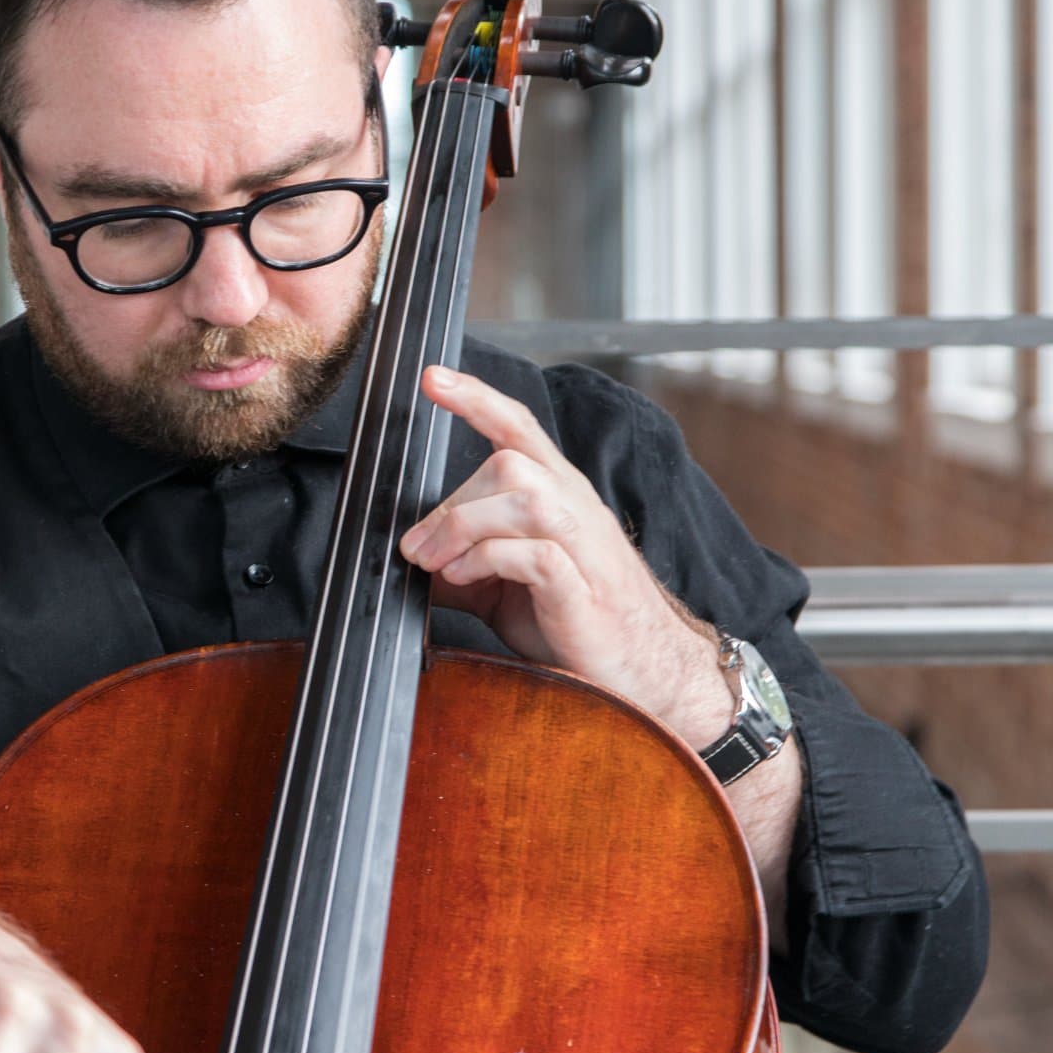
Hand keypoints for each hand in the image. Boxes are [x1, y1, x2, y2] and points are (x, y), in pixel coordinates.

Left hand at [398, 364, 734, 746]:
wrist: (643, 674)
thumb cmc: (576, 623)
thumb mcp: (505, 587)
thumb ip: (463, 562)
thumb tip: (410, 555)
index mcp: (559, 498)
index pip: (520, 427)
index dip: (477, 398)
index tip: (433, 378)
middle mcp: (577, 509)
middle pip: (509, 463)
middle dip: (451, 503)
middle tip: (415, 547)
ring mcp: (585, 547)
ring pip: (524, 496)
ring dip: (463, 526)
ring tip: (435, 562)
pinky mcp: (584, 590)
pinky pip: (536, 552)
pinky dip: (487, 559)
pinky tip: (464, 580)